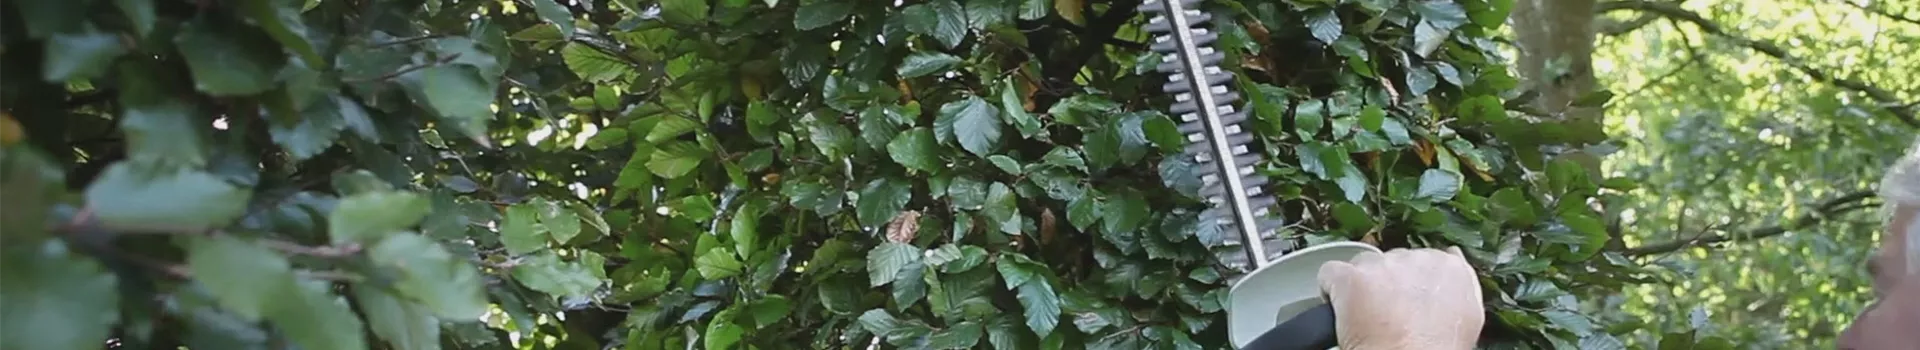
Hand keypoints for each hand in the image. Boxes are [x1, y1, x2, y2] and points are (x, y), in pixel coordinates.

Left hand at [1317, 247, 1484, 349]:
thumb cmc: (1437, 349)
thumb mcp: (1467, 317)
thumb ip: (1458, 286)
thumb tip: (1452, 268)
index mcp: (1450, 269)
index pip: (1424, 260)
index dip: (1410, 282)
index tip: (1405, 301)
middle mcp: (1418, 259)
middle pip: (1392, 262)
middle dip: (1386, 284)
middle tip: (1386, 314)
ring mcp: (1383, 265)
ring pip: (1363, 265)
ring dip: (1360, 286)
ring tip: (1364, 316)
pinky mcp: (1352, 276)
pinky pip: (1331, 273)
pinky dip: (1330, 290)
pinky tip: (1339, 310)